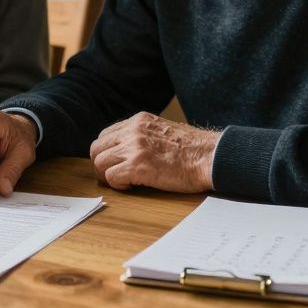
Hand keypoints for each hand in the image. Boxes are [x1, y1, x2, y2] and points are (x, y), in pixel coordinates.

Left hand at [88, 112, 219, 192]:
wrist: (209, 156)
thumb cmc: (193, 149)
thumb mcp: (163, 130)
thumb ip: (144, 135)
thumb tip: (129, 148)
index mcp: (139, 121)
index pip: (106, 135)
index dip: (108, 152)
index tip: (116, 162)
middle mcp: (133, 131)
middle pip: (97, 148)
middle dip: (102, 164)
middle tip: (114, 175)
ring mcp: (133, 148)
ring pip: (100, 163)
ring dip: (109, 175)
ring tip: (126, 181)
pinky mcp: (137, 166)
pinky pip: (111, 177)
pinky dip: (118, 184)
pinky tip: (132, 186)